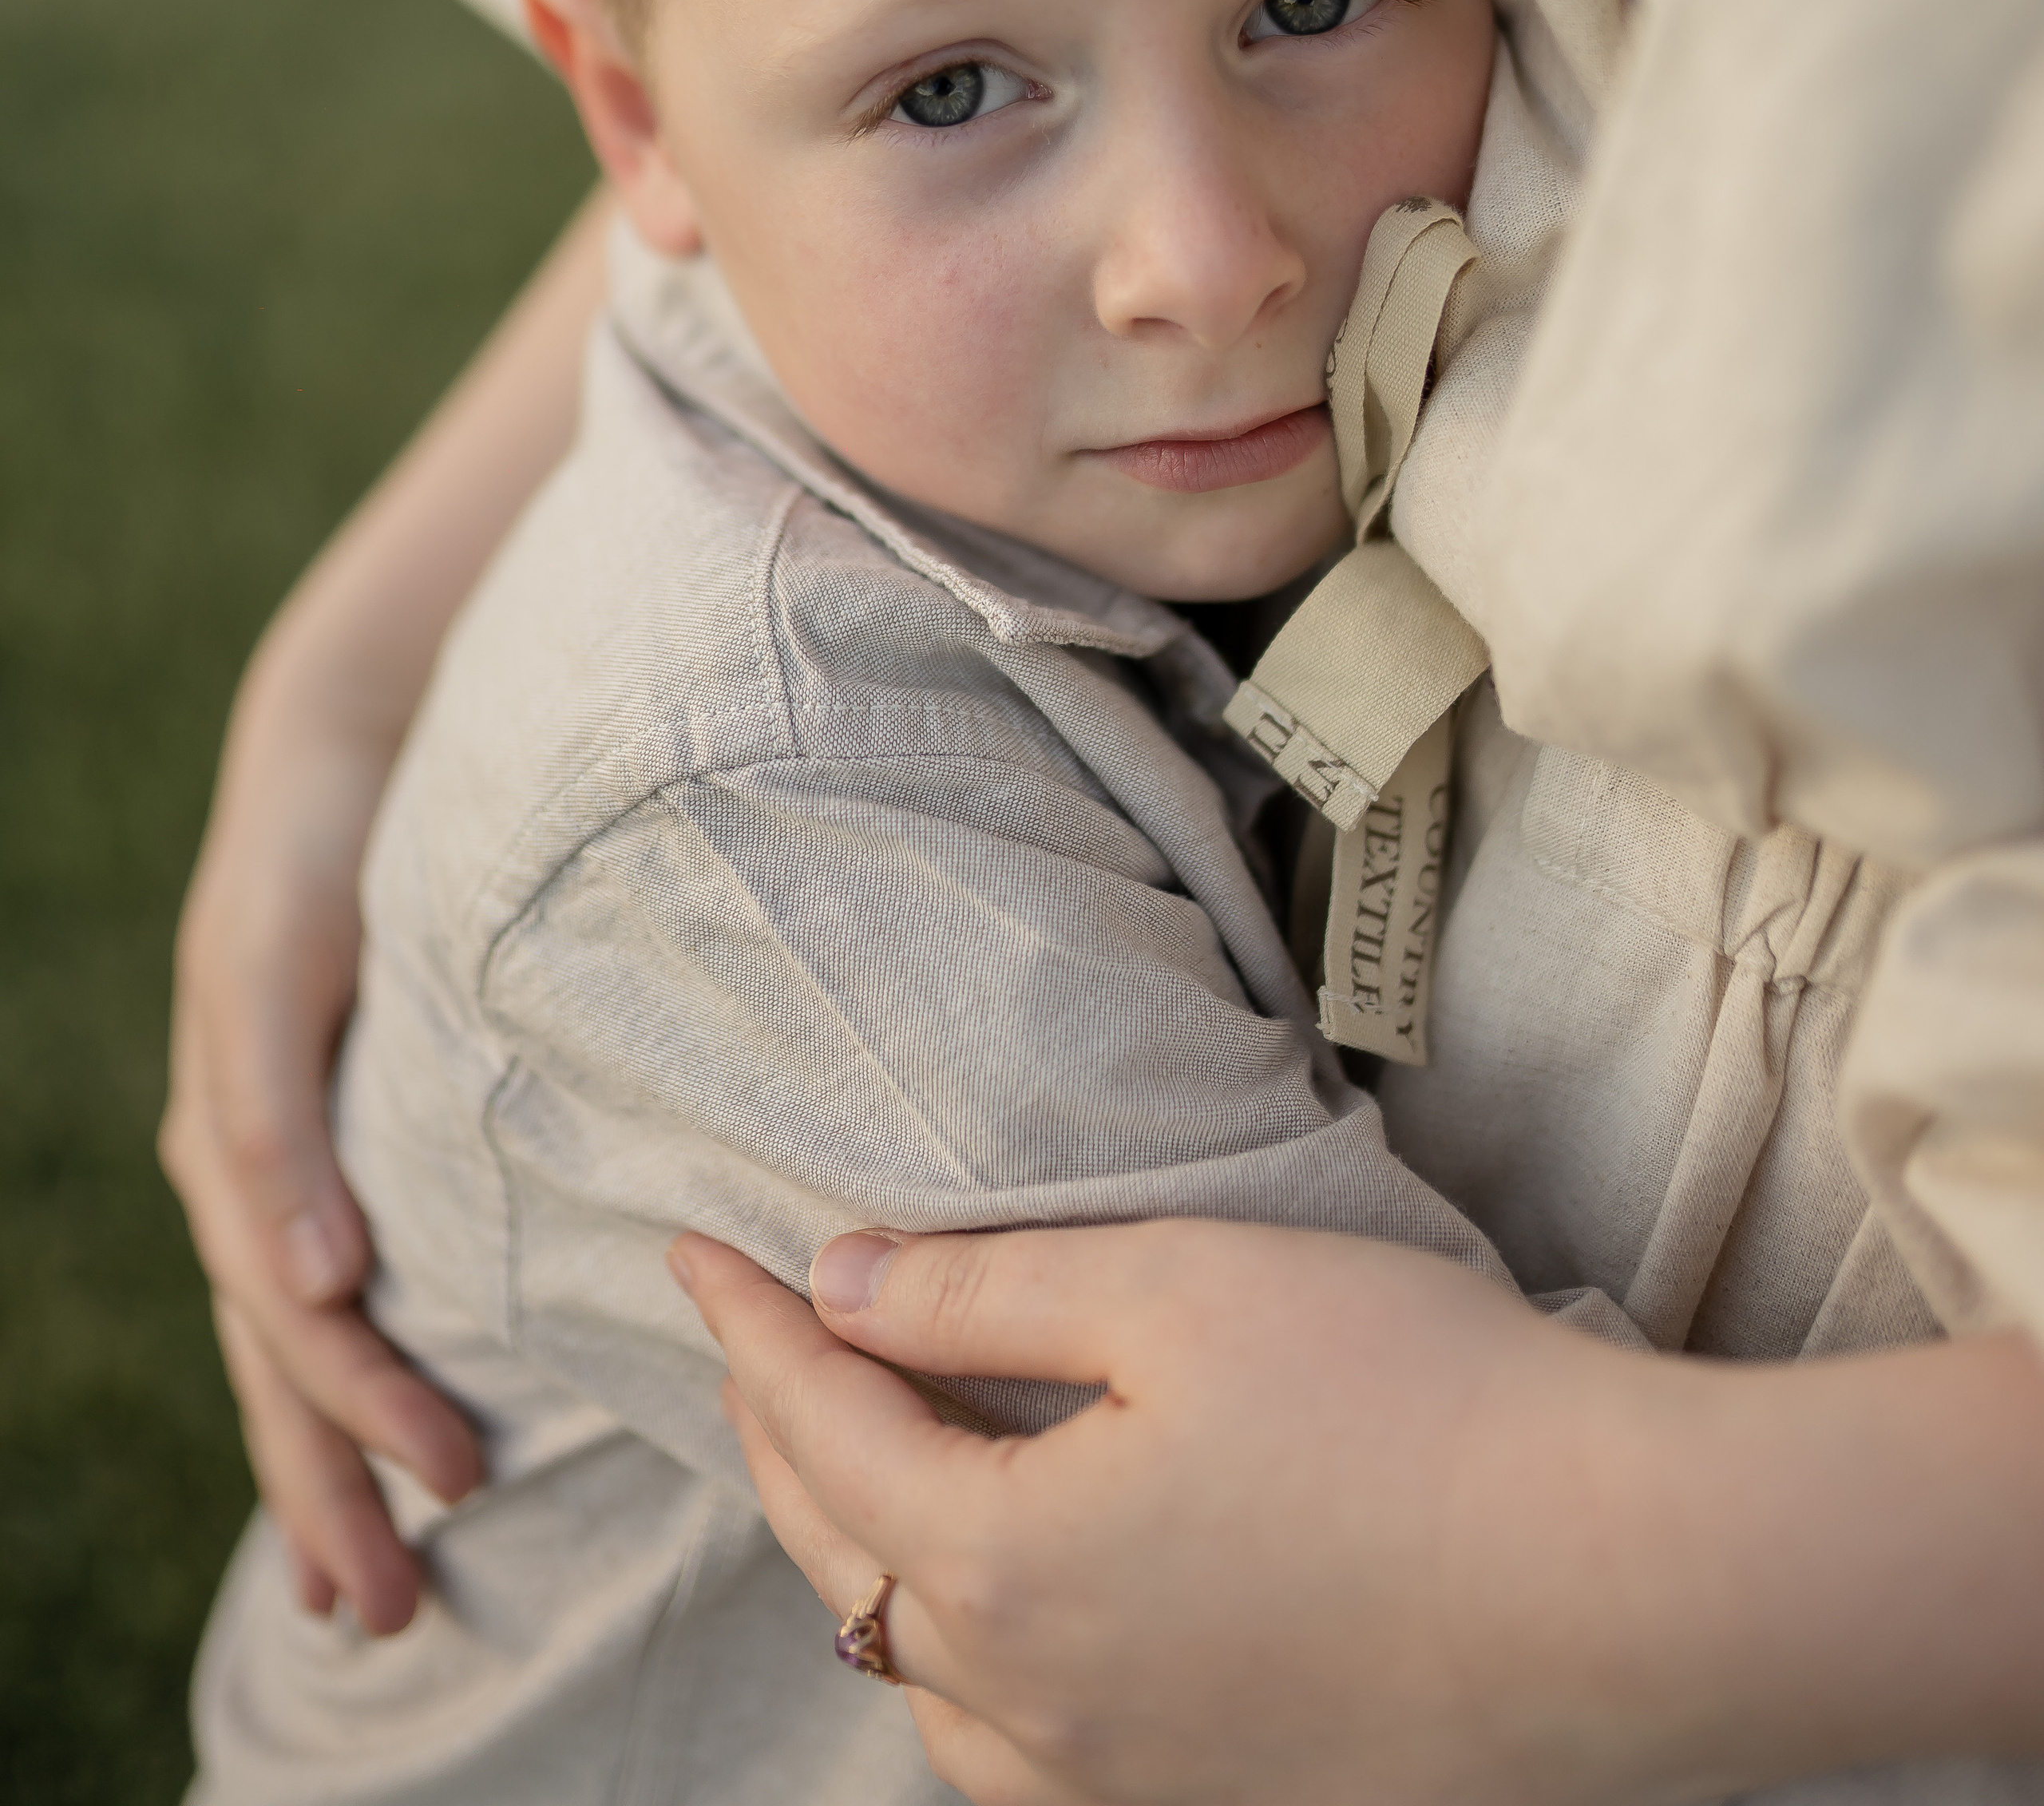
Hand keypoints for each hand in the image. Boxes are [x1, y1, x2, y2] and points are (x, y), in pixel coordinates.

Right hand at [162, 188, 617, 1627]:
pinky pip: (330, 1205)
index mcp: (322, 769)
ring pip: (273, 1226)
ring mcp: (317, 965)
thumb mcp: (591, 417)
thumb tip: (679, 184)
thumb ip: (635, 323)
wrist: (537, 471)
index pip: (259, 977)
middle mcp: (293, 885)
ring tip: (385, 1581)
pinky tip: (412, 1456)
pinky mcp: (379, 1011)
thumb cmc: (589, 469)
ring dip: (317, 1408)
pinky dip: (352, 1342)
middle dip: (305, 1353)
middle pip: (246, 1156)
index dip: (286, 1128)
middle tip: (397, 1526)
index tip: (343, 1268)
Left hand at [675, 1219, 2043, 1805]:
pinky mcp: (1208, 1803)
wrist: (1624, 1580)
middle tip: (744, 1332)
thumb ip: (980, 1289)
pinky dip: (952, 1650)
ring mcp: (1122, 1783)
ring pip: (915, 1672)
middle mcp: (1034, 1709)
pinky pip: (1012, 1744)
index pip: (820, 1427)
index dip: (746, 1325)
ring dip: (856, 1551)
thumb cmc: (1411, 1404)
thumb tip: (837, 1282)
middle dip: (776, 1432)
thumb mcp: (1175, 1288)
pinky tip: (975, 1599)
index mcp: (1007, 1568)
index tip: (692, 1247)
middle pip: (843, 1560)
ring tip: (839, 1448)